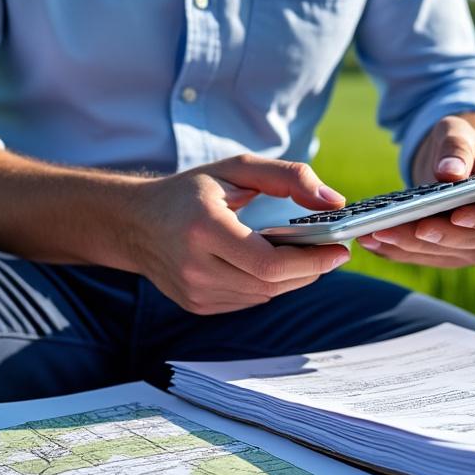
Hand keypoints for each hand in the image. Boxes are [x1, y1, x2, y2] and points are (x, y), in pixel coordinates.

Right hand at [130, 155, 351, 314]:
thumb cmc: (189, 192)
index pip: (269, 263)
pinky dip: (266, 285)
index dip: (312, 262)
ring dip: (290, 279)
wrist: (135, 223)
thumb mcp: (237, 168)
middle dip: (309, 269)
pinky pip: (248, 300)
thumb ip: (289, 177)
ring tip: (304, 255)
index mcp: (203, 228)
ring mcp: (194, 292)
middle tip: (331, 251)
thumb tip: (333, 200)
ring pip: (263, 296)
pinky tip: (268, 265)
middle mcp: (195, 266)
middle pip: (272, 284)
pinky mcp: (197, 305)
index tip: (339, 249)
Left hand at [357, 115, 474, 267]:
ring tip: (376, 233)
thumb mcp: (457, 132)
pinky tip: (371, 241)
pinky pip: (429, 259)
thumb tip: (449, 172)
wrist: (450, 164)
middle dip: (440, 236)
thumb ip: (456, 147)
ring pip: (452, 255)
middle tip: (405, 227)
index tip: (458, 215)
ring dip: (413, 248)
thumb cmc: (460, 144)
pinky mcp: (455, 255)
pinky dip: (400, 252)